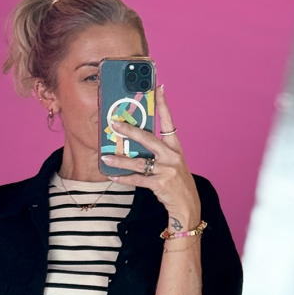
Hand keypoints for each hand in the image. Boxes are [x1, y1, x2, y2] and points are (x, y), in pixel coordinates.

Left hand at [102, 84, 200, 232]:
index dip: (163, 105)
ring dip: (120, 160)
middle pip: (148, 139)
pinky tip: (113, 176)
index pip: (169, 122)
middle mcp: (171, 156)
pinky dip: (124, 178)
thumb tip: (134, 145)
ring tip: (105, 157)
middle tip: (114, 123)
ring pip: (138, 162)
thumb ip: (158, 153)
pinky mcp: (160, 184)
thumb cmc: (177, 184)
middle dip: (129, 130)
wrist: (188, 207)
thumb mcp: (172, 164)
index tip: (159, 88)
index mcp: (175, 148)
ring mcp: (166, 170)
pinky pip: (137, 179)